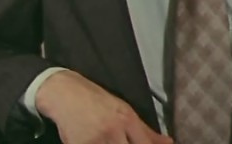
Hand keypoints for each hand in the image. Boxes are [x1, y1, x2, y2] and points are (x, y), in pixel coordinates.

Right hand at [35, 69, 172, 143]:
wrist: (64, 93)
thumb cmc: (94, 100)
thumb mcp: (123, 110)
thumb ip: (146, 130)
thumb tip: (168, 142)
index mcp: (127, 120)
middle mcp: (114, 130)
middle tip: (121, 141)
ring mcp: (97, 140)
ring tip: (107, 139)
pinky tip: (94, 140)